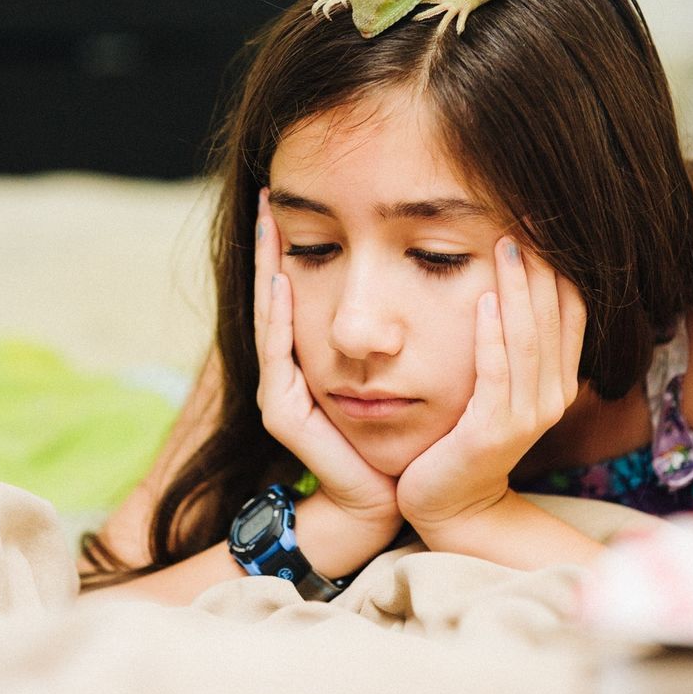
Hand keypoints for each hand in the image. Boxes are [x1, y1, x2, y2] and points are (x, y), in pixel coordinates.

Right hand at [254, 189, 399, 531]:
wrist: (384, 496)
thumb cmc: (399, 435)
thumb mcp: (396, 369)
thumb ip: (396, 330)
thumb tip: (427, 278)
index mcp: (311, 357)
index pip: (297, 290)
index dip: (293, 246)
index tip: (291, 200)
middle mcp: (288, 369)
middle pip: (273, 295)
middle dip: (269, 246)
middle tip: (266, 197)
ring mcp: (279, 390)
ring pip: (270, 316)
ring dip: (266, 269)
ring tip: (267, 224)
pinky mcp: (282, 412)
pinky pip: (278, 354)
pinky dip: (278, 316)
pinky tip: (282, 278)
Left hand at [396, 237, 585, 535]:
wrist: (451, 502)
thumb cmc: (465, 437)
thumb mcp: (497, 388)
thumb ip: (510, 348)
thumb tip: (504, 288)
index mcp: (556, 381)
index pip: (571, 313)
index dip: (560, 268)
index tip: (541, 224)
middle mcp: (551, 396)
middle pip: (553, 317)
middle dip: (541, 266)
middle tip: (526, 218)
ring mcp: (527, 415)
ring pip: (529, 338)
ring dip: (518, 289)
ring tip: (507, 246)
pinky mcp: (493, 429)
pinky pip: (496, 372)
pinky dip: (492, 334)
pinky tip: (483, 300)